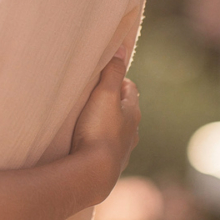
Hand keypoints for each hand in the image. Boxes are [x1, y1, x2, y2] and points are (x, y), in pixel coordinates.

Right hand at [70, 56, 139, 198]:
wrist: (95, 172)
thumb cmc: (99, 130)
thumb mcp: (105, 94)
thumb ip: (113, 71)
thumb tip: (121, 48)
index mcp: (132, 113)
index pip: (130, 89)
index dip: (119, 80)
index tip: (103, 76)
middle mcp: (131, 132)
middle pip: (125, 111)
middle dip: (112, 103)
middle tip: (93, 96)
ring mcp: (122, 150)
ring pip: (117, 131)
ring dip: (106, 124)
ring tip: (88, 120)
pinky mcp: (111, 165)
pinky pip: (107, 149)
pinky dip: (100, 143)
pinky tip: (88, 143)